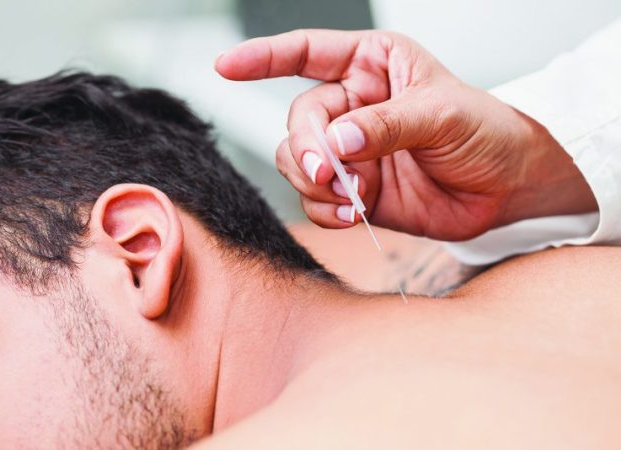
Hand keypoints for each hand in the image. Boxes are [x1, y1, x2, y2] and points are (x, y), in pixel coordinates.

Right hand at [215, 30, 596, 239]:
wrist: (506, 189)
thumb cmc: (485, 132)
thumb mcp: (441, 115)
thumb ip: (384, 125)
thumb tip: (336, 141)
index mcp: (372, 66)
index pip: (306, 52)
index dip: (263, 57)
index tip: (226, 66)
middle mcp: (353, 106)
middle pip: (299, 120)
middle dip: (308, 148)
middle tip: (329, 171)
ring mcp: (350, 151)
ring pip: (298, 162)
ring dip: (317, 182)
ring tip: (354, 195)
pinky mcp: (354, 191)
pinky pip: (316, 200)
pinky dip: (327, 211)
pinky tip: (355, 214)